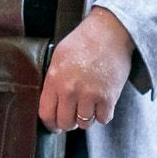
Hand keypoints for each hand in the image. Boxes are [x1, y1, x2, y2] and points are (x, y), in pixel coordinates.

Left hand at [40, 7, 133, 130]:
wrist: (109, 31)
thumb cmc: (83, 41)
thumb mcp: (59, 57)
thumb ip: (53, 81)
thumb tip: (51, 103)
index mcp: (54, 79)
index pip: (46, 114)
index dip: (50, 124)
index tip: (55, 126)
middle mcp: (70, 90)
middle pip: (65, 123)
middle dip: (68, 123)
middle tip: (73, 116)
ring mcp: (89, 94)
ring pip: (84, 124)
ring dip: (86, 118)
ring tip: (88, 106)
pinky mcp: (108, 97)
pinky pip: (103, 119)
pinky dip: (103, 114)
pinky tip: (102, 104)